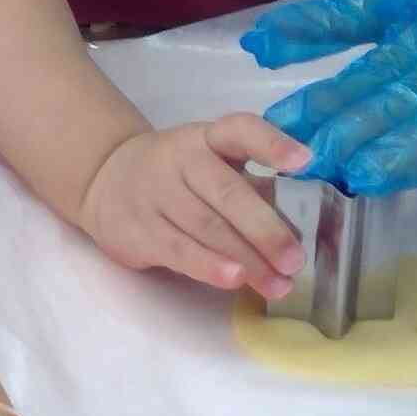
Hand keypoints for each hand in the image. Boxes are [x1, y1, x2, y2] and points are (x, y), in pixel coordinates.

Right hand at [78, 115, 309, 297]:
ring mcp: (155, 194)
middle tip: (295, 260)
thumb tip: (310, 229)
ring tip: (278, 284)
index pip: (240, 131)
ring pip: (206, 228)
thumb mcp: (211, 165)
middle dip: (265, 229)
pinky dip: (209, 266)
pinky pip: (179, 250)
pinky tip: (235, 280)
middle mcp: (180, 160)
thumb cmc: (179, 176)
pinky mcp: (138, 230)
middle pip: (227, 192)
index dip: (272, 144)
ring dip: (247, 258)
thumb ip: (254, 189)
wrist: (105, 180)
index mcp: (207, 139)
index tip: (304, 162)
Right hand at [243, 0, 416, 195]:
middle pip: (405, 88)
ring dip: (331, 93)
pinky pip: (379, 0)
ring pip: (384, 53)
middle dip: (348, 131)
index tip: (356, 178)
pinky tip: (273, 44)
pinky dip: (327, 22)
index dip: (407, 150)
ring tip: (278, 126)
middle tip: (289, 166)